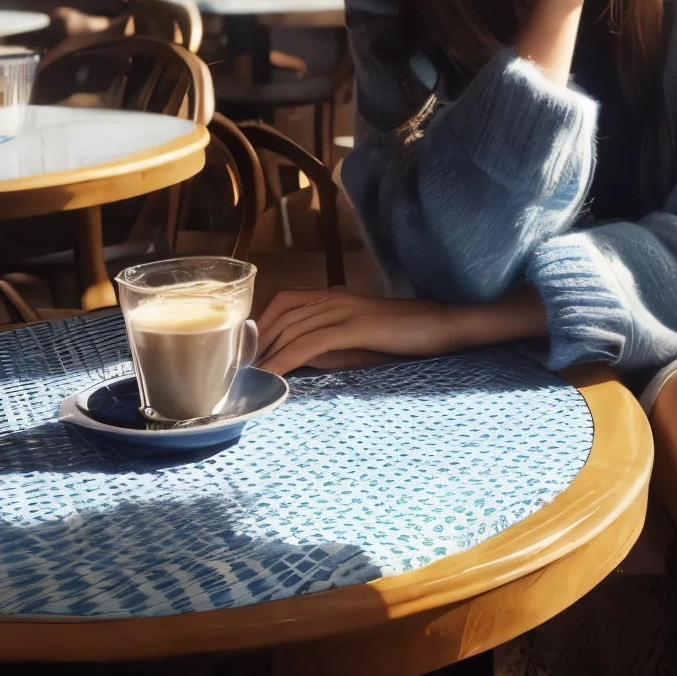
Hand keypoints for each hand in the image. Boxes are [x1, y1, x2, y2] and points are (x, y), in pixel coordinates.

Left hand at [256, 288, 461, 374]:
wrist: (439, 326)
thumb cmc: (401, 337)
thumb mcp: (357, 341)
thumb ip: (327, 346)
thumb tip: (295, 362)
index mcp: (334, 297)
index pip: (284, 303)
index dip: (261, 325)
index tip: (244, 352)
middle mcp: (333, 297)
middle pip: (280, 314)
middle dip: (256, 342)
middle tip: (237, 370)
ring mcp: (342, 309)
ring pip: (290, 328)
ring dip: (265, 355)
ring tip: (247, 379)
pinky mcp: (351, 327)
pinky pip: (307, 344)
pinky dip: (284, 360)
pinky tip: (272, 377)